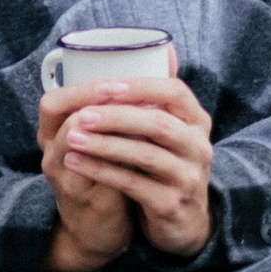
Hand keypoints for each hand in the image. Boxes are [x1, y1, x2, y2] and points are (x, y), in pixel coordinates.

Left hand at [39, 61, 214, 271]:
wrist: (185, 223)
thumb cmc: (167, 167)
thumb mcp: (170, 133)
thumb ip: (158, 100)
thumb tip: (159, 48)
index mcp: (197, 122)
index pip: (176, 92)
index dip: (141, 87)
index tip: (106, 85)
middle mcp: (198, 147)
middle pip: (159, 123)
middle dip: (117, 116)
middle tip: (81, 114)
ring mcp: (187, 177)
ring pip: (145, 155)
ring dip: (105, 145)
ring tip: (72, 138)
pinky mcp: (171, 204)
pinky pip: (133, 184)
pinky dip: (102, 171)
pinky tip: (76, 163)